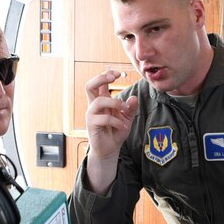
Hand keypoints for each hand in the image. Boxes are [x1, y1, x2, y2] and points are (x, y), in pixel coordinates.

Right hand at [82, 68, 135, 191]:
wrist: (110, 149)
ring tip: (125, 110)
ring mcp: (92, 115)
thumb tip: (134, 98)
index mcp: (101, 101)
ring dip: (116, 103)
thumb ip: (130, 108)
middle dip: (101, 78)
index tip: (118, 74)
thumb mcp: (127, 118)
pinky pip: (103, 118)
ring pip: (99, 101)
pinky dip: (116, 121)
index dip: (106, 75)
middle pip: (89, 85)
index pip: (99, 83)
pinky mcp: (92, 125)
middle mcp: (94, 106)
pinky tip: (123, 126)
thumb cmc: (116, 131)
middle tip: (114, 78)